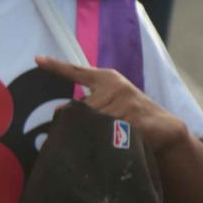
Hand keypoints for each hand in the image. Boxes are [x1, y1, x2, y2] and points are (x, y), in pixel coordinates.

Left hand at [35, 56, 189, 153]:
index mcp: (108, 79)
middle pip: (80, 109)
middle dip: (78, 123)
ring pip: (92, 123)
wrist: (165, 127)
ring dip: (92, 135)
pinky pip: (108, 134)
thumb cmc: (132, 113)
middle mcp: (115, 87)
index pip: (78, 72)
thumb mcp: (112, 100)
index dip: (57, 67)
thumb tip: (59, 111)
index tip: (38, 59)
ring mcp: (126, 104)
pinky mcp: (134, 121)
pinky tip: (115, 142)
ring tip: (108, 136)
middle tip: (87, 132)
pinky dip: (106, 141)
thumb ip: (89, 102)